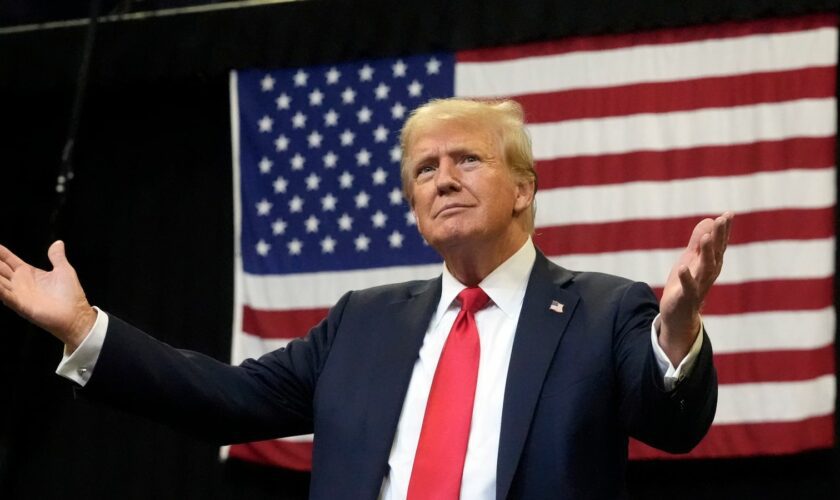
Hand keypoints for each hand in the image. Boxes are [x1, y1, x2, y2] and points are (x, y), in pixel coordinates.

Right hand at [0, 241, 95, 350]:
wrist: (76, 315)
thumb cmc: (71, 295)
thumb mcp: (64, 270)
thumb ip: (57, 257)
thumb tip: (58, 243)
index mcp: (28, 273)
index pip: (8, 260)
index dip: (0, 252)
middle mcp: (20, 283)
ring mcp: (18, 294)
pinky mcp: (20, 305)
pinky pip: (4, 295)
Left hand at [659, 212, 732, 364]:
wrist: (678, 315)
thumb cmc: (686, 284)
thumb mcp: (691, 259)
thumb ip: (699, 241)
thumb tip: (709, 219)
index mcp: (711, 264)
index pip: (720, 244)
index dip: (724, 230)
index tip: (729, 214)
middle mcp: (709, 274)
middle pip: (716, 253)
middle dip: (719, 237)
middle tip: (722, 220)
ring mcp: (699, 286)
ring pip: (706, 268)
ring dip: (707, 253)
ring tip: (706, 238)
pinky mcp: (687, 297)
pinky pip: (688, 287)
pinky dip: (686, 278)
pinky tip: (682, 267)